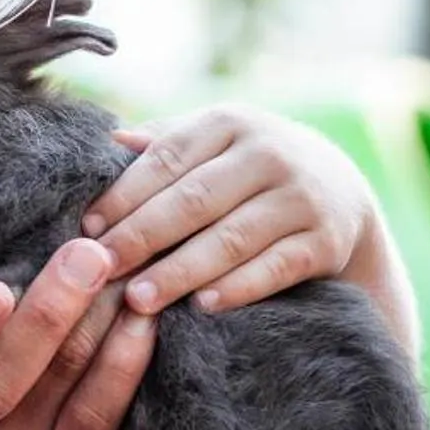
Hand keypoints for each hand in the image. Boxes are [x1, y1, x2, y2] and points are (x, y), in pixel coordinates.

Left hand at [83, 107, 402, 328]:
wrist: (342, 192)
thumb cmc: (249, 169)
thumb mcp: (214, 143)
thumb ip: (163, 143)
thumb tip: (107, 141)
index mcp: (230, 122)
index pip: (167, 158)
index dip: (124, 195)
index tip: (87, 229)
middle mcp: (269, 152)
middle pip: (194, 199)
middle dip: (142, 237)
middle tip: (101, 269)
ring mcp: (301, 197)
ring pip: (231, 238)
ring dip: (180, 271)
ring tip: (139, 299)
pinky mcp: (326, 240)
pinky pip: (275, 268)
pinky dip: (238, 288)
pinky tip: (202, 307)